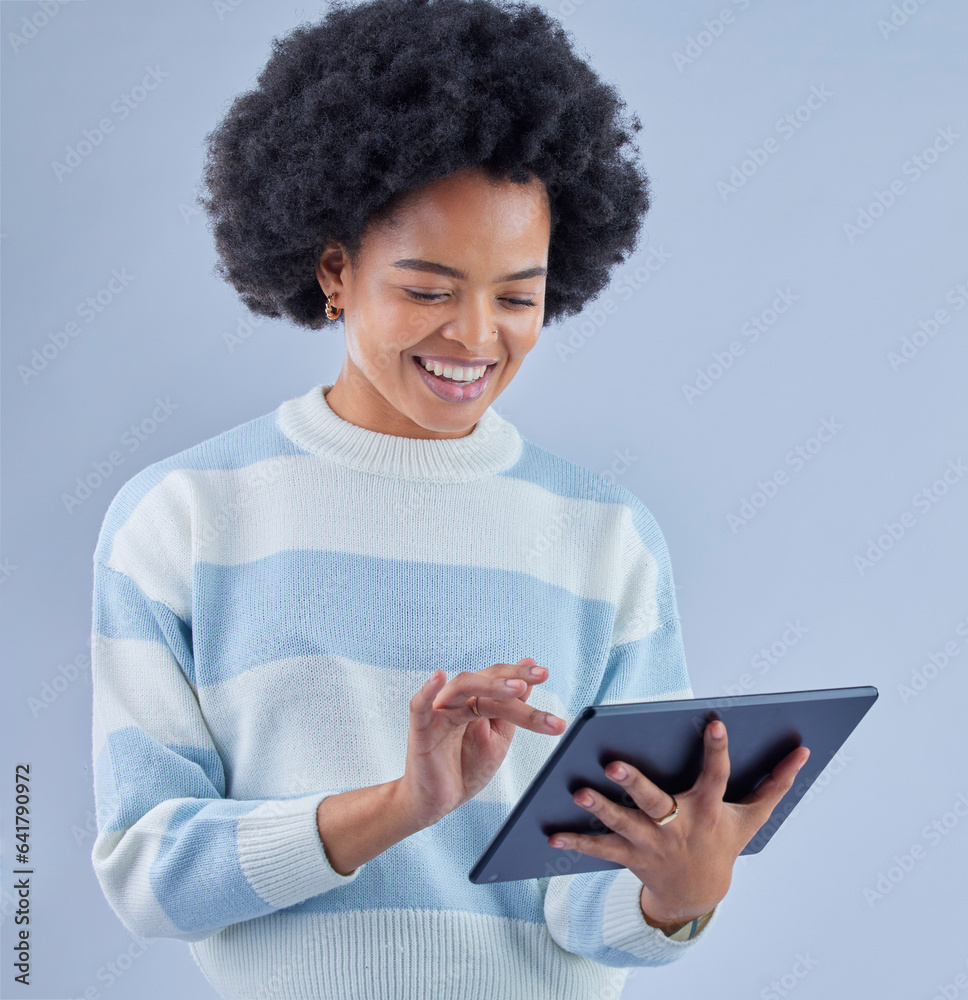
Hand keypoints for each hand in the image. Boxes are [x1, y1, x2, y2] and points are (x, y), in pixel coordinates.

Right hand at [400, 658, 566, 828]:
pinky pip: (420, 706)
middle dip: (513, 677)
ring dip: (489, 685)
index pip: (499, 679)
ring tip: (517, 687)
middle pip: (484, 680)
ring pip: (462, 688)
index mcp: (477, 701)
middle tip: (540, 677)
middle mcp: (458, 701)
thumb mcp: (498, 736)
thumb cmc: (466, 767)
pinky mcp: (421, 730)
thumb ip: (512, 707)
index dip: (522, 675)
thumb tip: (528, 677)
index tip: (545, 674)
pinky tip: (438, 678)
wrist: (439, 802)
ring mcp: (439, 713)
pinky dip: (427, 691)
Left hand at [547, 719, 809, 923]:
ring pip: (622, 825)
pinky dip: (575, 843)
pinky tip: (551, 835)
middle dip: (634, 783)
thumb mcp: (752, 817)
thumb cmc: (724, 842)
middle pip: (655, 802)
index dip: (717, 750)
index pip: (716, 775)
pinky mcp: (630, 857)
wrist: (698, 894)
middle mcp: (678, 826)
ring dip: (599, 810)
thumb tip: (804, 750)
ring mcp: (652, 844)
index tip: (714, 722)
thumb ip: (776, 783)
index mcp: (708, 809)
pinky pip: (600, 850)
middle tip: (612, 763)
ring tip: (576, 793)